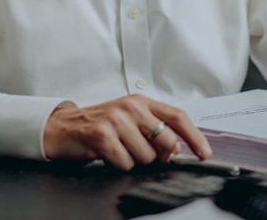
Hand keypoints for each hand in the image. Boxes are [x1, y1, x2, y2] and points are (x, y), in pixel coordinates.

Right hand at [42, 94, 211, 169]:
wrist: (62, 127)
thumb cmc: (98, 125)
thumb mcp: (128, 121)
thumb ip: (153, 129)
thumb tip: (178, 149)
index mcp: (141, 102)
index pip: (177, 117)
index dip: (195, 136)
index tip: (204, 153)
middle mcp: (131, 107)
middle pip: (166, 142)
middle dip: (159, 157)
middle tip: (142, 155)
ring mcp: (116, 120)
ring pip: (147, 157)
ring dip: (135, 161)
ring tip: (119, 151)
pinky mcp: (103, 136)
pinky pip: (126, 163)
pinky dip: (120, 165)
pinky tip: (109, 155)